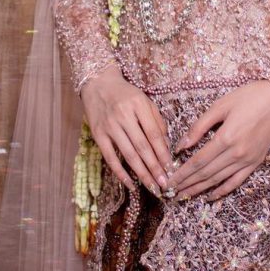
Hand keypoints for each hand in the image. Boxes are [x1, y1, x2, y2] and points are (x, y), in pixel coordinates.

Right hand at [80, 63, 172, 196]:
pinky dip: (120, 173)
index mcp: (139, 105)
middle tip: (165, 184)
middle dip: (155, 168)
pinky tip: (130, 184)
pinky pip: (110, 158)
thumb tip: (166, 147)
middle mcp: (124, 115)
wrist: (98, 83)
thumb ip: (157, 121)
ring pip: (128, 154)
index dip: (163, 154)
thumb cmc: (125, 94)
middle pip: (142, 147)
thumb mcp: (144, 100)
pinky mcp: (98, 134)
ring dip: (142, 173)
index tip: (171, 169)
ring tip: (152, 187)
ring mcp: (109, 125)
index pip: (154, 134)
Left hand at [166, 80, 269, 201]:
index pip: (198, 161)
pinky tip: (211, 196)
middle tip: (171, 193)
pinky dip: (223, 191)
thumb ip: (199, 126)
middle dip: (187, 184)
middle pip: (206, 174)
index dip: (182, 174)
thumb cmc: (248, 96)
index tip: (169, 182)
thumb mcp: (220, 105)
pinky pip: (237, 181)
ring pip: (219, 180)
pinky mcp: (256, 162)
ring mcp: (248, 160)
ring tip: (185, 196)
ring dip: (200, 190)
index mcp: (225, 137)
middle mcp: (236, 153)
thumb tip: (181, 145)